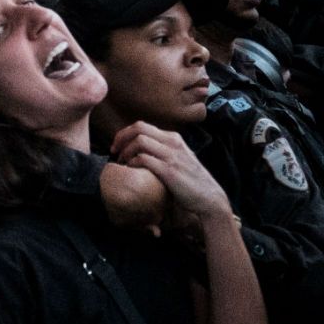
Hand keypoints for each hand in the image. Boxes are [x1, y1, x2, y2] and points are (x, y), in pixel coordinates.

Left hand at [110, 121, 234, 238]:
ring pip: (140, 141)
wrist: (209, 197)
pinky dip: (132, 163)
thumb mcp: (179, 159)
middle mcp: (173, 143)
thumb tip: (141, 151)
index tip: (117, 146)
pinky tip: (130, 171)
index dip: (125, 134)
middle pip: (139, 128)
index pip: (142, 126)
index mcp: (173, 138)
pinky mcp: (169, 171)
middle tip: (114, 151)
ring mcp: (171, 155)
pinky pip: (143, 159)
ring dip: (125, 151)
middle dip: (121, 138)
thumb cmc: (191, 182)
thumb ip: (163, 152)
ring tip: (121, 162)